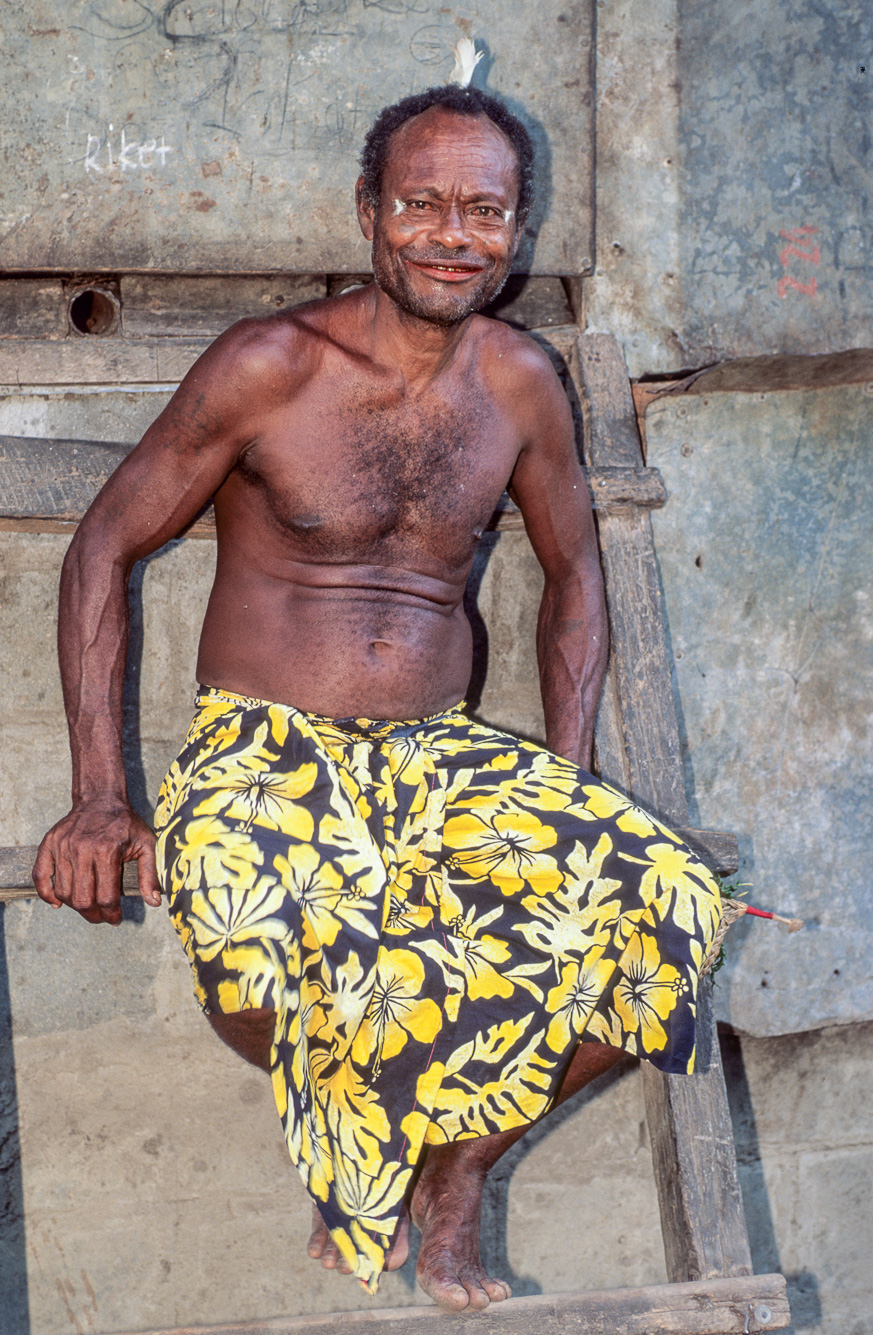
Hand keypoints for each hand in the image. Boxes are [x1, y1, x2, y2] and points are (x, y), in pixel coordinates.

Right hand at [32, 799, 160, 925]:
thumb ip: (150, 874)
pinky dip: (46, 894)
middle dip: (93, 915)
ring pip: (63, 891)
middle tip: (101, 917)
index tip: (115, 919)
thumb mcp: (146, 844)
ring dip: (75, 906)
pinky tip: (59, 902)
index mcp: (107, 851)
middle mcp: (82, 850)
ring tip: (88, 906)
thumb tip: (154, 901)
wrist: (101, 799)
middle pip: (82, 898)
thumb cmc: (126, 824)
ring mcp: (63, 847)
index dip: (111, 914)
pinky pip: (40, 876)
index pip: (106, 896)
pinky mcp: (49, 844)